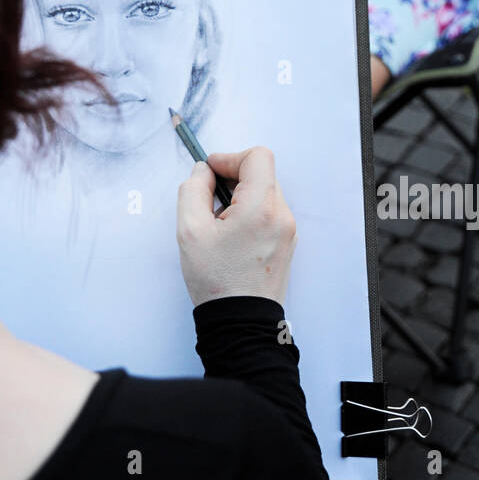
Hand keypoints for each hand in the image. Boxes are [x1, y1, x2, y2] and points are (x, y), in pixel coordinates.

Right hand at [176, 145, 296, 307]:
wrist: (240, 323)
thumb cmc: (216, 281)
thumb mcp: (190, 230)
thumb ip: (193, 189)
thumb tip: (203, 171)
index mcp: (262, 207)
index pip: (257, 157)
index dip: (229, 158)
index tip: (210, 172)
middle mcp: (282, 215)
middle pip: (261, 174)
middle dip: (232, 180)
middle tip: (208, 202)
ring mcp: (288, 230)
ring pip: (264, 193)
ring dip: (240, 198)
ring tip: (218, 225)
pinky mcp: (287, 243)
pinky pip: (268, 213)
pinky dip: (249, 214)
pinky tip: (231, 237)